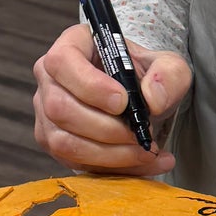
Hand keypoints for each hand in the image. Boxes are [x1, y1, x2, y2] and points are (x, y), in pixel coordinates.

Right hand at [32, 23, 191, 176]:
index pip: (62, 62)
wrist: (141, 99)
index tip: (123, 102)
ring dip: (110, 154)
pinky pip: (75, 163)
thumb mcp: (169, 66)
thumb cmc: (146, 75)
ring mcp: (47, 114)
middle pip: (59, 108)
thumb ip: (169, 75)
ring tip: (147, 152)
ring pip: (63, 142)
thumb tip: (153, 99)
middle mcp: (51, 80)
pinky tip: (144, 164)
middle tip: (140, 134)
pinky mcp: (54, 143)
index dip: (89, 85)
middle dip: (105, 128)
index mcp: (72, 46)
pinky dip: (113, 169)